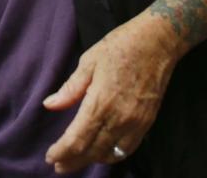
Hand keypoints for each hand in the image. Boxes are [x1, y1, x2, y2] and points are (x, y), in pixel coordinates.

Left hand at [43, 14, 182, 173]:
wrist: (157, 41)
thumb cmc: (120, 46)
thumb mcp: (89, 61)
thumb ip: (70, 88)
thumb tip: (49, 105)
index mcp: (100, 102)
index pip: (77, 138)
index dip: (62, 152)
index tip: (50, 157)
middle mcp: (119, 117)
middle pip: (92, 151)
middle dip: (73, 161)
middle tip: (59, 166)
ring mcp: (135, 122)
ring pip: (110, 153)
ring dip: (92, 160)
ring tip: (76, 160)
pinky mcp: (147, 122)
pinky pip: (128, 148)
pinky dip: (112, 155)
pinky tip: (102, 153)